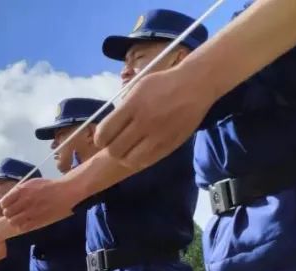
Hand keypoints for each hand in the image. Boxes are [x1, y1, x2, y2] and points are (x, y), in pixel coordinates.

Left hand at [0, 177, 74, 233]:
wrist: (65, 192)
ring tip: (19, 219)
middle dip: (9, 213)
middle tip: (13, 213)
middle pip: (7, 213)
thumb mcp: (32, 183)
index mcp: (23, 190)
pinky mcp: (38, 220)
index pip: (4, 202)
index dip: (5, 205)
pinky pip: (23, 227)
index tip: (8, 206)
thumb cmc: (49, 187)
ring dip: (14, 221)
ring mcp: (31, 212)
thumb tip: (8, 198)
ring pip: (13, 221)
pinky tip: (25, 223)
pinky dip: (22, 226)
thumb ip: (19, 190)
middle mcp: (25, 201)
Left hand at [96, 67, 212, 170]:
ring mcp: (158, 134)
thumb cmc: (163, 85)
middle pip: (114, 150)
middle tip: (115, 144)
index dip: (100, 139)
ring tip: (127, 150)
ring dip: (124, 157)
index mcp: (133, 105)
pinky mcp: (169, 144)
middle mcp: (144, 121)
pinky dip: (138, 159)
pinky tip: (140, 151)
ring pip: (129, 160)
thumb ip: (122, 110)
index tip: (103, 138)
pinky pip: (146, 161)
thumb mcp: (138, 89)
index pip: (104, 133)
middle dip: (111, 149)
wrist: (196, 84)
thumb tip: (106, 132)